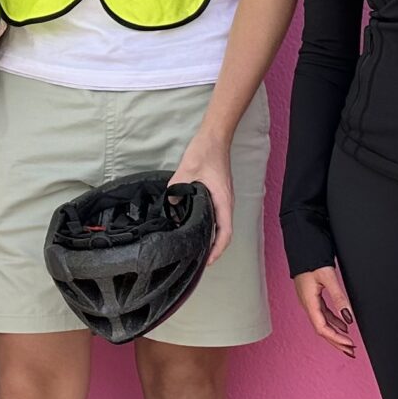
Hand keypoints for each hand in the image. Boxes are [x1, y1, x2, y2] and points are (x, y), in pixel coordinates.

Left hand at [170, 128, 235, 264]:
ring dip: (212, 237)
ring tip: (197, 248)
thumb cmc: (205, 152)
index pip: (225, 232)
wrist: (215, 137)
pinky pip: (218, 215)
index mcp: (223, 200)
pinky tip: (196, 226)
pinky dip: (210, 226)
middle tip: (198, 259)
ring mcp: (224, 198)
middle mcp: (227, 202)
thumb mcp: (186, 171)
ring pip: (221, 225)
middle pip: (224, 232)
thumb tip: (170, 205)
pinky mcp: (220, 193)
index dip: (217, 250)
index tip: (207, 262)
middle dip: (214, 248)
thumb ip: (176, 189)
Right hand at [293, 267, 356, 357]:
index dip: (336, 339)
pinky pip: (323, 314)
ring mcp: (309, 301)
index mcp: (309, 302)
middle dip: (336, 342)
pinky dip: (334, 321)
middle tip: (351, 352)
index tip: (350, 344)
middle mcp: (307, 304)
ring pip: (323, 323)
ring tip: (349, 343)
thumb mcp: (328, 277)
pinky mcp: (312, 296)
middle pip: (322, 330)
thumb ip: (339, 297)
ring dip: (336, 334)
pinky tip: (343, 324)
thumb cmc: (311, 258)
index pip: (322, 328)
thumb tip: (349, 318)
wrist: (301, 245)